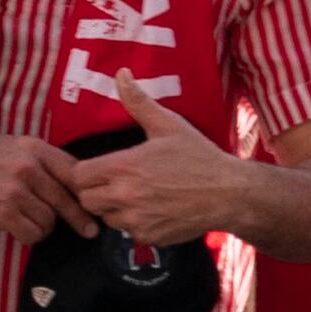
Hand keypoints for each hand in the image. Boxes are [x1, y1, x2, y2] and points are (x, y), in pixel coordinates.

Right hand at [0, 130, 94, 241]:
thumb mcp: (9, 145)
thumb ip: (40, 160)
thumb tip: (74, 182)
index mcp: (33, 148)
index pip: (74, 172)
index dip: (86, 191)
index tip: (94, 204)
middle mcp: (27, 168)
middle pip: (67, 200)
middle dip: (79, 219)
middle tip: (89, 231)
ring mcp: (14, 191)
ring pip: (49, 221)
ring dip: (43, 226)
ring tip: (29, 221)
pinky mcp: (1, 213)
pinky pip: (31, 233)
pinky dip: (29, 235)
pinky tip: (19, 229)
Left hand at [70, 78, 258, 249]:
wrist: (232, 194)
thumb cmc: (200, 157)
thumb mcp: (169, 125)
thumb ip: (138, 102)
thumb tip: (121, 74)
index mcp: (123, 167)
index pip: (78, 176)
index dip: (84, 173)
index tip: (99, 169)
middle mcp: (125, 196)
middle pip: (86, 199)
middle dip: (95, 192)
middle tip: (116, 183)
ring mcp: (136, 219)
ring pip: (105, 218)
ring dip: (114, 209)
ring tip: (136, 196)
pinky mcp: (150, 237)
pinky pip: (127, 233)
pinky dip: (135, 224)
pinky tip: (153, 210)